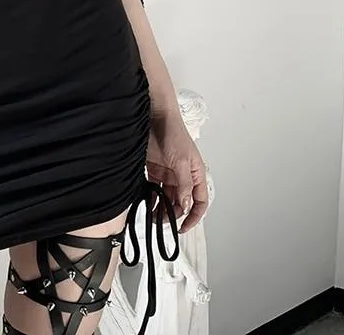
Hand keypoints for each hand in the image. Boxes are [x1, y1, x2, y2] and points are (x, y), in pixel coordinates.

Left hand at [145, 111, 208, 233]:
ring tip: (150, 216)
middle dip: (172, 214)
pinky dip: (149, 196)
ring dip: (159, 208)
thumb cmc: (174, 133)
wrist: (155, 116)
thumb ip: (184, 184)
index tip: (182, 227)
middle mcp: (183, 176)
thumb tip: (185, 204)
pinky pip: (153, 187)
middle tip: (161, 222)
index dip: (193, 217)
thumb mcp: (181, 161)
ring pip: (165, 197)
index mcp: (196, 175)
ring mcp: (168, 173)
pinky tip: (144, 202)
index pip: (199, 202)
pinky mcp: (154, 169)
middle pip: (180, 202)